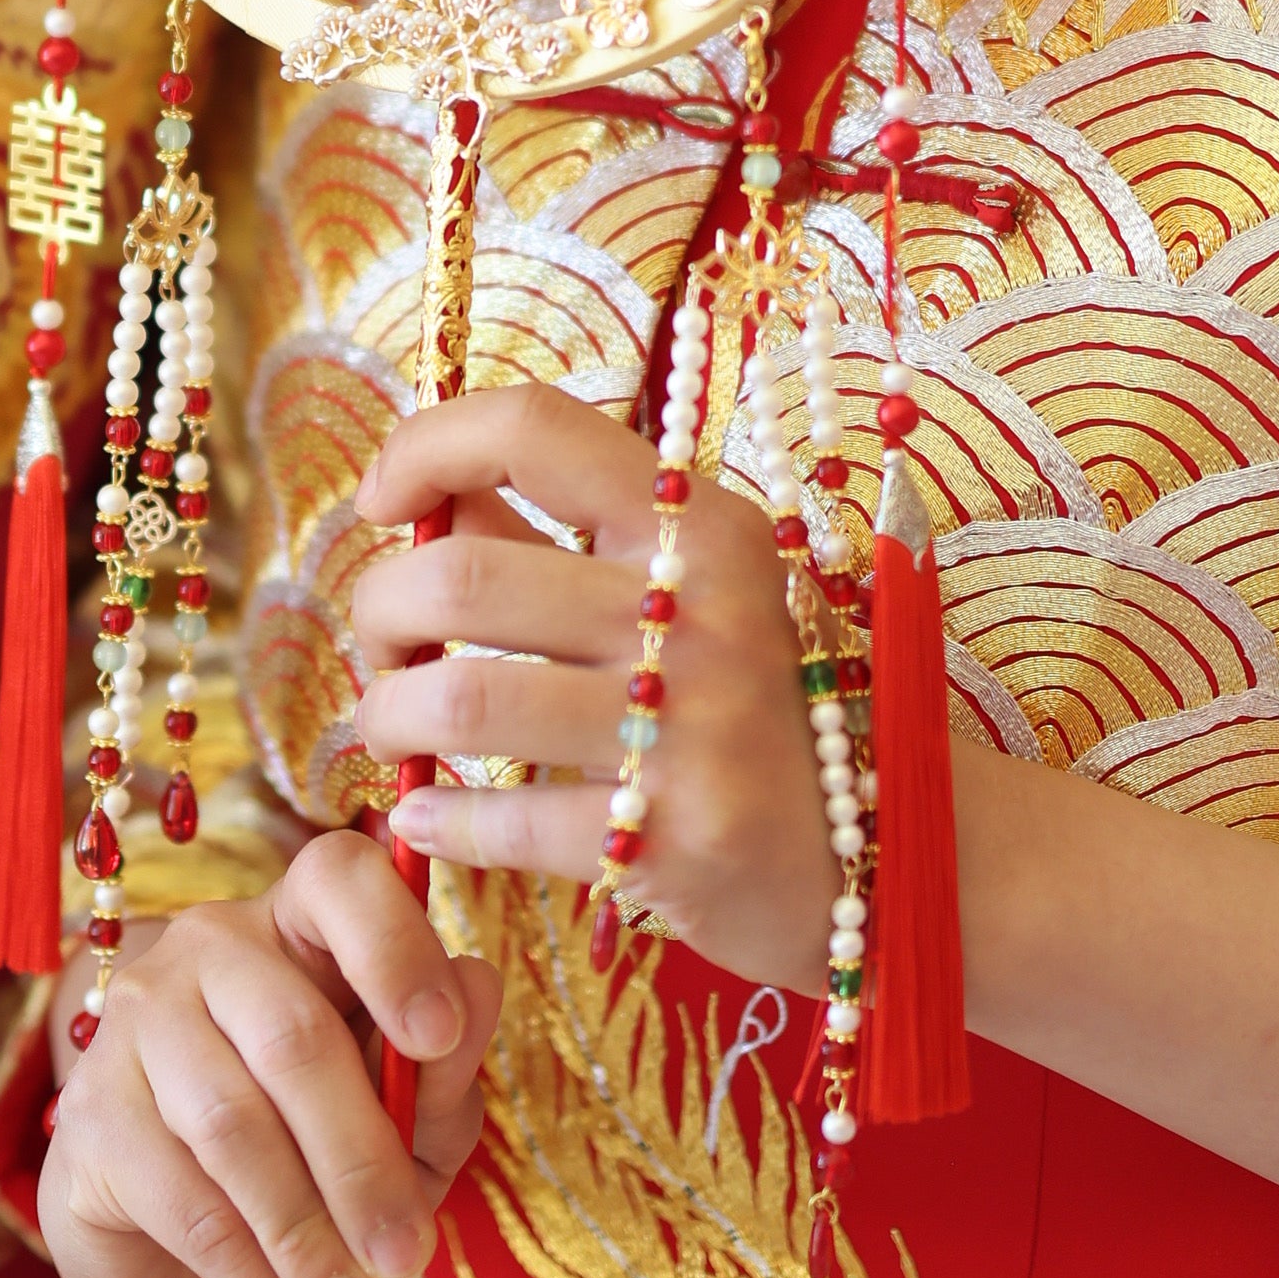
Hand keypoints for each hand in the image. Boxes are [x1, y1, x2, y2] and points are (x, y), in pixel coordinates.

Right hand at [41, 830, 497, 1277]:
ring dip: (310, 1242)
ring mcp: (137, 1026)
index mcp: (300, 926)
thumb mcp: (403, 1125)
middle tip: (412, 1259)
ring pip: (234, 1130)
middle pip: (292, 1035)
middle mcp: (209, 951)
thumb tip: (477, 993)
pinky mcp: (91, 1119)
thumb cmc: (311, 1155)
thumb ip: (441, 1074)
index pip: (338, 880)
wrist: (167, 1233)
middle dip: (362, 1161)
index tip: (436, 1035)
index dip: (391, 945)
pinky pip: (186, 1207)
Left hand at [351, 381, 832, 986]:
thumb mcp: (702, 589)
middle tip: (383, 651)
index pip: (533, 428)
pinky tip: (429, 814)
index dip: (426, 445)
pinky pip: (499, 820)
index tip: (381, 501)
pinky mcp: (670, 841)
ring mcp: (687, 731)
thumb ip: (568, 536)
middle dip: (379, 614)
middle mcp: (697, 611)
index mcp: (699, 526)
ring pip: (460, 703)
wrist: (899, 849)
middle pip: (462, 577)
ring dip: (389, 718)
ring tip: (393, 733)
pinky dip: (437, 817)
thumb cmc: (769, 705)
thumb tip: (429, 491)